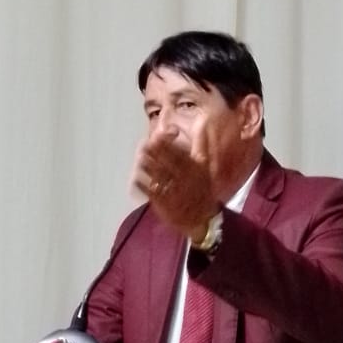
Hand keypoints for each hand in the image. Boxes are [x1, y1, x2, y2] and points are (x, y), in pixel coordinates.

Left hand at [131, 121, 218, 241]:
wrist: (203, 220)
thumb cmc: (202, 190)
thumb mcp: (205, 167)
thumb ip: (201, 145)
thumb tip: (202, 123)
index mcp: (195, 170)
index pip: (179, 153)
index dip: (167, 144)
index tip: (156, 136)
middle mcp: (185, 180)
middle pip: (167, 163)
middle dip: (155, 153)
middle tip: (144, 144)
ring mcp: (174, 193)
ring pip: (159, 177)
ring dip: (148, 167)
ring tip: (140, 157)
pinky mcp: (165, 205)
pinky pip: (153, 194)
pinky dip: (144, 186)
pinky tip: (136, 179)